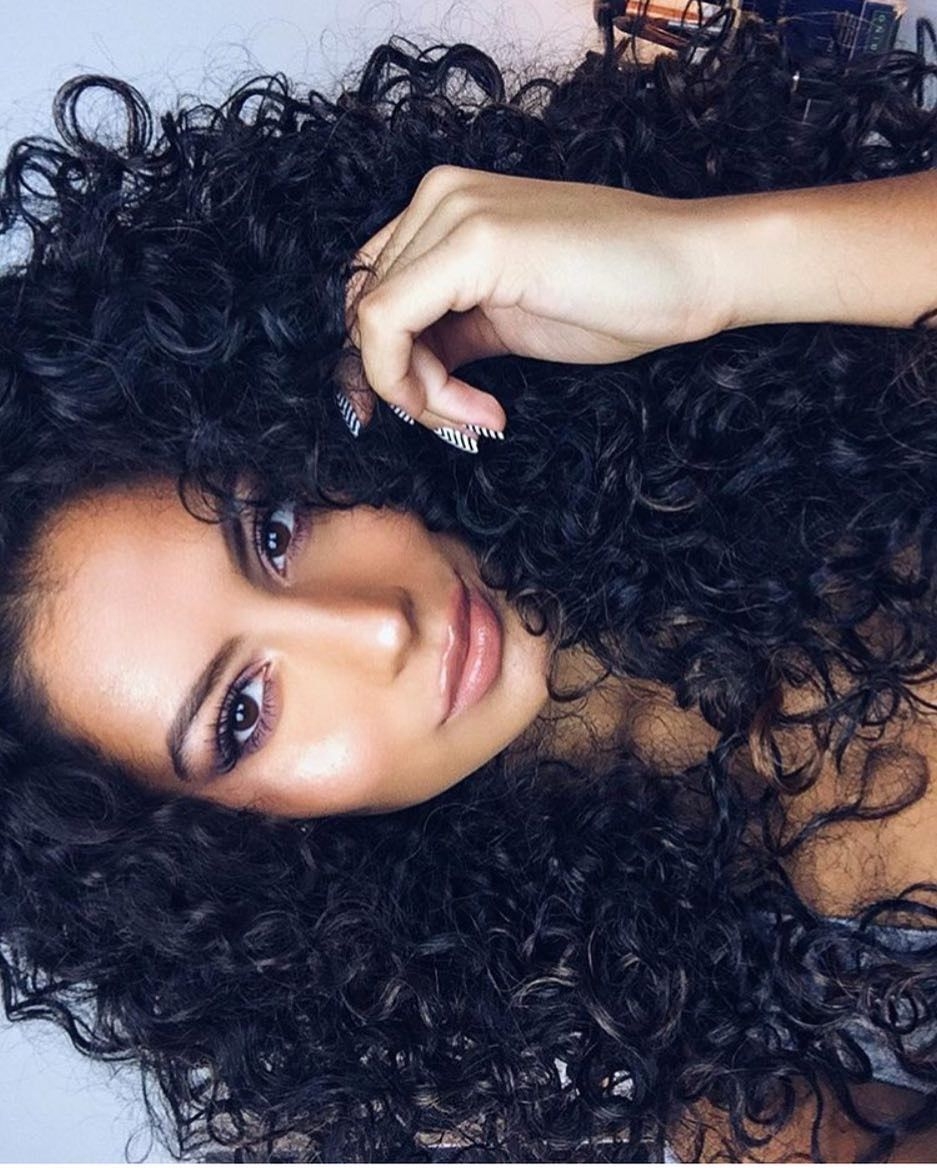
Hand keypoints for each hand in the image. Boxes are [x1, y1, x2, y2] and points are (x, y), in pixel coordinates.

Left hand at [340, 164, 728, 434]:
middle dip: (409, 386)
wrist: (694, 273)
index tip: (431, 414)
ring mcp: (453, 212)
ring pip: (373, 325)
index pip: (373, 295)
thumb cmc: (617, 296)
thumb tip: (396, 375)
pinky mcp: (473, 242)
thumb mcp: (505, 320)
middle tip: (470, 419)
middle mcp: (438, 198)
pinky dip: (420, 388)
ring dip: (420, 394)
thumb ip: (445, 332)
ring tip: (481, 417)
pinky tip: (483, 411)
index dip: (386, 366)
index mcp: (445, 209)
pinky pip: (389, 325)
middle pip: (369, 313)